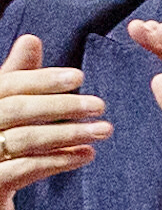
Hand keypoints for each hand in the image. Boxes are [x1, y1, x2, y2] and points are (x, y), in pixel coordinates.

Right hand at [0, 35, 112, 209]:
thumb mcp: (6, 106)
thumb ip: (17, 76)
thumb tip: (31, 39)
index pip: (8, 85)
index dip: (42, 79)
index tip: (79, 76)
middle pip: (17, 110)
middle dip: (61, 106)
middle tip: (100, 105)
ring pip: (25, 139)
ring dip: (69, 134)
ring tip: (104, 130)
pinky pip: (26, 170)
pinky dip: (59, 161)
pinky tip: (87, 155)